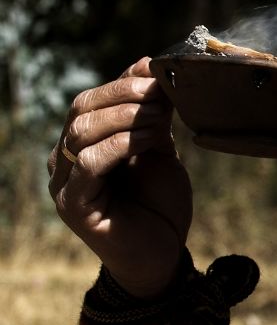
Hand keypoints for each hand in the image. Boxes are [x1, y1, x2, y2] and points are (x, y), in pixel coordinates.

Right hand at [48, 57, 192, 296]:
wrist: (162, 254)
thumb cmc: (159, 205)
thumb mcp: (158, 151)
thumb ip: (152, 118)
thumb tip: (152, 70)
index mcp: (82, 145)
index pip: (91, 100)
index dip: (124, 82)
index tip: (158, 74)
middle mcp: (65, 162)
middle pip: (81, 110)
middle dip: (124, 94)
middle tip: (160, 93)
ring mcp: (65, 184)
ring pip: (81, 132)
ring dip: (125, 117)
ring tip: (160, 117)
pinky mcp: (74, 206)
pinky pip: (90, 163)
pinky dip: (121, 144)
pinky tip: (150, 140)